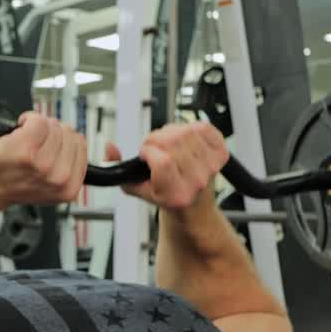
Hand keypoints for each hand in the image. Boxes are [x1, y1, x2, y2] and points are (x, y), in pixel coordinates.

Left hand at [0, 112, 87, 205]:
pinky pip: (38, 120)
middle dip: (50, 133)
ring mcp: (43, 164)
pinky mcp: (25, 149)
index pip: (80, 144)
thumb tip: (76, 140)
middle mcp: (58, 178)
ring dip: (37, 127)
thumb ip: (68, 166)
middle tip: (33, 146)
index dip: (62, 140)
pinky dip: (26, 119)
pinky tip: (17, 130)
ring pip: (53, 125)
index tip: (47, 149)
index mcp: (69, 187)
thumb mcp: (49, 184)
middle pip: (68, 132)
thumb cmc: (11, 179)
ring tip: (23, 141)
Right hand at [105, 121, 228, 209]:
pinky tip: (185, 139)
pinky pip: (202, 127)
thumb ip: (116, 169)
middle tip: (154, 148)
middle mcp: (196, 182)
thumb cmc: (166, 195)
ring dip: (172, 132)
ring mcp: (210, 167)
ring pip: (185, 131)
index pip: (163, 161)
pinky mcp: (220, 153)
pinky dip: (190, 128)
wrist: (194, 204)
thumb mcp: (135, 188)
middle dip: (156, 139)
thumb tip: (110, 148)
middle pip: (173, 142)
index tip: (145, 154)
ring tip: (168, 144)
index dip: (148, 151)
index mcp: (176, 194)